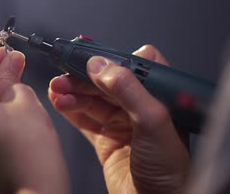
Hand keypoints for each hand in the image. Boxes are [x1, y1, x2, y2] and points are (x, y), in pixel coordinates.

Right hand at [48, 45, 189, 193]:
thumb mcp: (153, 122)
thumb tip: (102, 65)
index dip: (110, 59)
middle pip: (106, 81)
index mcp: (160, 96)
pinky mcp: (107, 142)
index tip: (88, 58)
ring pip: (92, 98)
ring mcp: (123, 124)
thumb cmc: (171, 172)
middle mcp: (141, 107)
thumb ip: (128, 89)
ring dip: (73, 92)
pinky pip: (85, 119)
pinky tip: (59, 101)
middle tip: (63, 73)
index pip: (133, 64)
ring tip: (58, 89)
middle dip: (83, 76)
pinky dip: (70, 109)